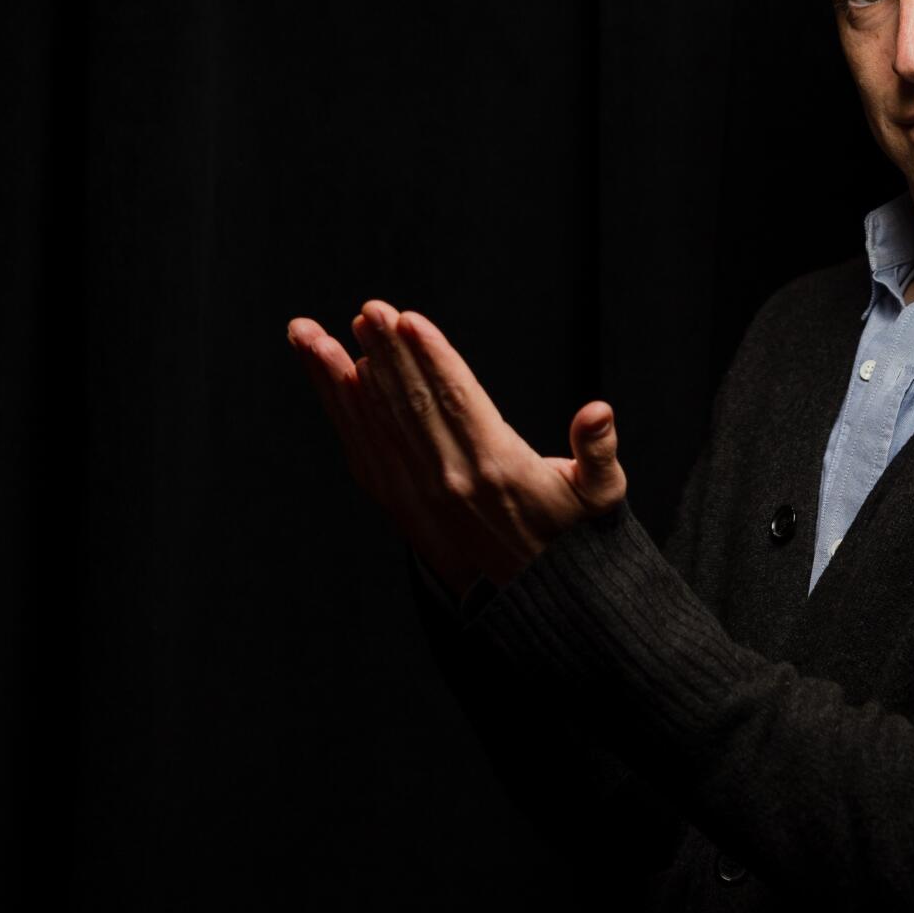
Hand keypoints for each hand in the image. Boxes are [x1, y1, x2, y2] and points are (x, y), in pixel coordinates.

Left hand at [286, 299, 626, 596]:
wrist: (537, 602)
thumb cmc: (573, 534)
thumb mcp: (601, 495)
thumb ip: (601, 451)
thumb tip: (599, 412)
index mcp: (498, 468)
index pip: (457, 400)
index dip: (431, 358)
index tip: (406, 320)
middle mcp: (450, 481)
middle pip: (410, 404)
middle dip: (385, 352)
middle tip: (366, 310)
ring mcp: (418, 495)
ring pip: (375, 425)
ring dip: (338, 377)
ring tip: (311, 336)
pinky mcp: (399, 506)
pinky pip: (363, 452)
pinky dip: (342, 413)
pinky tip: (328, 379)